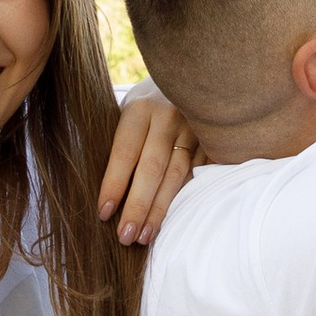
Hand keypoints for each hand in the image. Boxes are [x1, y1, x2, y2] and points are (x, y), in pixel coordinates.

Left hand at [98, 87, 197, 245]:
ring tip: (144, 236)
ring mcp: (194, 129)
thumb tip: (106, 190)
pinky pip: (197, 176)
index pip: (124, 152)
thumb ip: (121, 142)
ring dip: (160, 210)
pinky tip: (171, 221)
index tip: (104, 213)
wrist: (192, 80)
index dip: (114, 184)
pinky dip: (182, 200)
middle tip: (125, 236)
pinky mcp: (212, 141)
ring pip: (176, 176)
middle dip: (137, 206)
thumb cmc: (148, 104)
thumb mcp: (129, 110)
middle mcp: (168, 116)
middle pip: (151, 168)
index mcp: (140, 108)